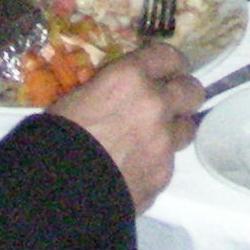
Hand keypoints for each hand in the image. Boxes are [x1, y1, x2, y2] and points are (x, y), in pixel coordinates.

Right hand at [52, 40, 202, 210]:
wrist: (58, 192)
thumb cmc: (57, 137)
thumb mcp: (78, 97)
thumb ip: (113, 89)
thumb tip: (124, 92)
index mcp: (130, 77)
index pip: (168, 56)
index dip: (170, 64)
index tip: (167, 71)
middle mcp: (156, 104)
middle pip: (192, 90)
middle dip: (183, 95)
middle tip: (169, 103)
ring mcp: (164, 141)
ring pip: (187, 129)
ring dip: (173, 131)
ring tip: (151, 141)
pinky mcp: (164, 175)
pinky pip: (168, 163)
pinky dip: (155, 164)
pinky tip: (134, 171)